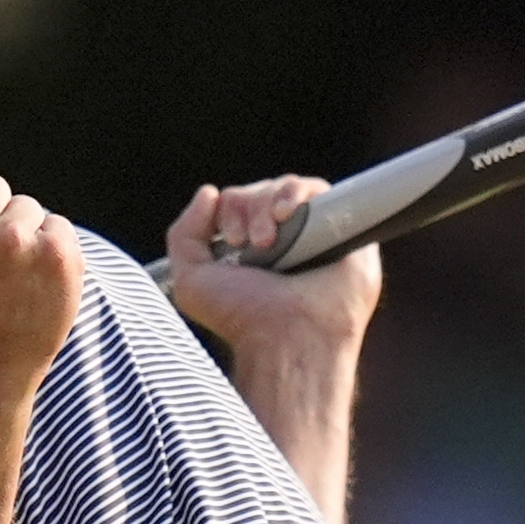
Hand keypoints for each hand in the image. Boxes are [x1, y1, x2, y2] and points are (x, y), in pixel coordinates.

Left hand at [164, 176, 381, 359]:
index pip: (234, 203)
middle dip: (248, 209)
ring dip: (268, 203)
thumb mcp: (191, 282)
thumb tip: (208, 193)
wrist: (288, 336)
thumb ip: (184, 235)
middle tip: (255, 244)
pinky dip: (298, 192)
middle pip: (257, 192)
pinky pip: (320, 190)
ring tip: (271, 238)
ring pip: (285, 187)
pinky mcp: (341, 228)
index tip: (232, 241)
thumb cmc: (241, 317)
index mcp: (246, 248)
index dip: (229, 211)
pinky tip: (288, 213)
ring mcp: (311, 231)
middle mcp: (280, 238)